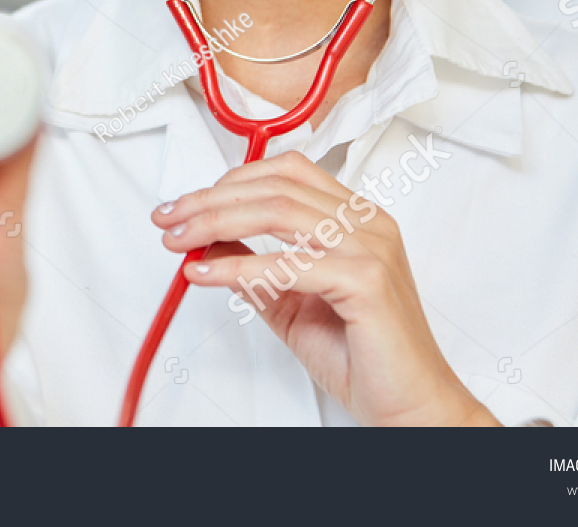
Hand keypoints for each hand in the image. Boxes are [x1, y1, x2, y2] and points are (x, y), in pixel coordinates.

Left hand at [150, 150, 497, 425]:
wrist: (410, 405)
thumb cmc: (361, 355)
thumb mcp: (289, 301)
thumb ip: (254, 268)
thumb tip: (207, 240)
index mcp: (356, 217)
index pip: (286, 172)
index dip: (229, 181)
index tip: (184, 204)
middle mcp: (367, 223)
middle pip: (274, 188)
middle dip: (209, 200)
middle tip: (167, 219)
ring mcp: (370, 247)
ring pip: (278, 212)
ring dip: (216, 221)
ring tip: (179, 240)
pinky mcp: (366, 280)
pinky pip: (288, 264)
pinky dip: (239, 265)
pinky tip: (206, 274)